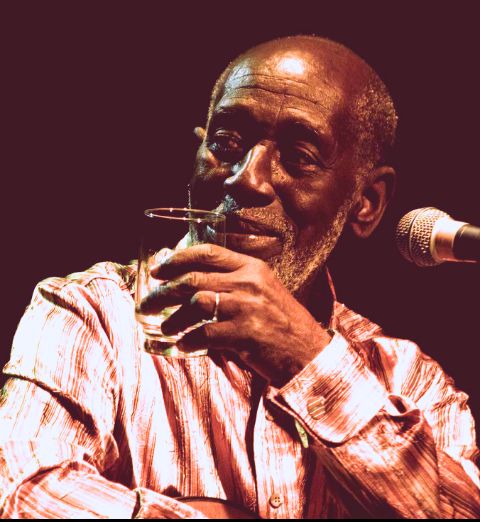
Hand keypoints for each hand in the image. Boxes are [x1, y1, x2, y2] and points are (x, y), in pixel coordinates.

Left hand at [137, 244, 331, 385]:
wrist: (309, 351)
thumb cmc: (283, 322)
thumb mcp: (264, 290)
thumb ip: (236, 282)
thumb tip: (195, 285)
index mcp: (253, 267)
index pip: (208, 253)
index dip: (178, 258)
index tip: (159, 268)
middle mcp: (248, 282)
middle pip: (193, 279)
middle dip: (163, 291)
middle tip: (147, 302)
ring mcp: (247, 307)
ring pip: (195, 304)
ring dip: (173, 318)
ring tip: (165, 327)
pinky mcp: (245, 334)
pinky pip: (205, 334)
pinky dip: (189, 340)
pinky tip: (183, 344)